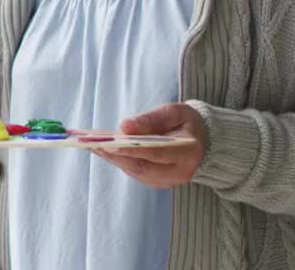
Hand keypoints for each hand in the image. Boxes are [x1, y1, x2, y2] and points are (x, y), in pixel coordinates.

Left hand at [91, 102, 207, 189]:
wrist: (204, 143)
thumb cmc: (188, 123)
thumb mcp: (175, 112)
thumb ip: (151, 119)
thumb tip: (124, 126)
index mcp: (188, 152)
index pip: (156, 153)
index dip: (131, 149)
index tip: (109, 142)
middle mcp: (179, 172)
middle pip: (141, 167)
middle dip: (114, 155)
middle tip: (90, 143)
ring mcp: (168, 181)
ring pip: (135, 171)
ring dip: (112, 158)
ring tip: (90, 144)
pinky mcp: (158, 183)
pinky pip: (135, 172)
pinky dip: (118, 160)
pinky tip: (103, 149)